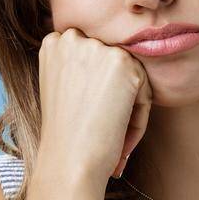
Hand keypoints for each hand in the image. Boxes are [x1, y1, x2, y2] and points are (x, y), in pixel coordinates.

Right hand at [35, 27, 153, 181]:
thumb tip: (110, 67)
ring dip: (128, 106)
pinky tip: (119, 134)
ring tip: (111, 136)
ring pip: (130, 76)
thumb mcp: (61, 90)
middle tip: (101, 128)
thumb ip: (79, 67)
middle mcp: (72, 38)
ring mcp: (97, 48)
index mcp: (53, 43)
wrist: (69, 161)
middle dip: (114, 95)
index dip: (96, 88)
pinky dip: (139, 117)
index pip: (92, 56)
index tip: (90, 115)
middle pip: (111, 64)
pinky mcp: (123, 63)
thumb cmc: (65, 137)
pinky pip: (144, 90)